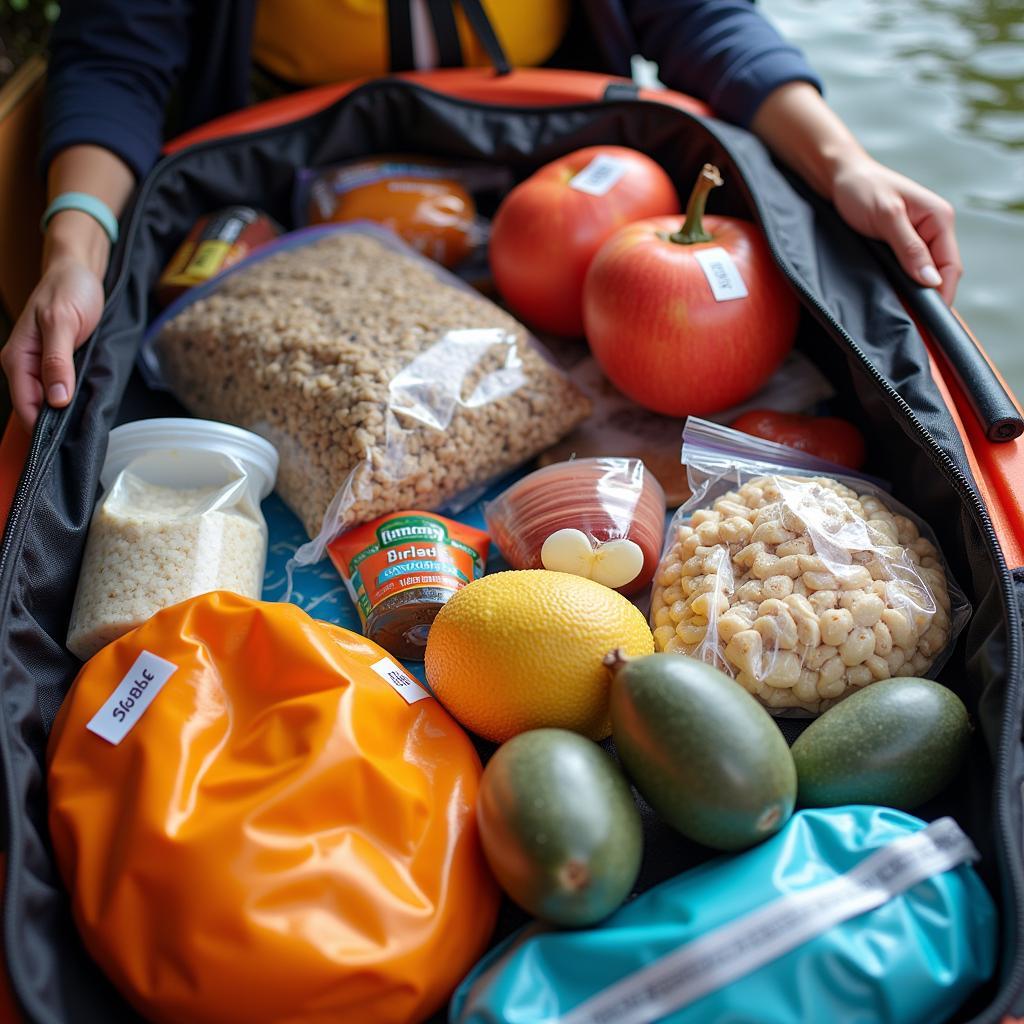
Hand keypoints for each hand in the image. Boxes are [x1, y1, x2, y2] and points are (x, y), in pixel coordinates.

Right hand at [1, 255, 104, 428]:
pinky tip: (82, 409)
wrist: (77, 271)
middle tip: (79, 439)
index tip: (61, 444)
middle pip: (33, 408)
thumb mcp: (63, 323)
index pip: (24, 405)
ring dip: (62, 414)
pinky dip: (69, 401)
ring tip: (82, 427)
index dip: (41, 427)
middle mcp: (23, 364)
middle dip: (53, 425)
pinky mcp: (55, 363)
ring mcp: (39, 365)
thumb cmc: (68, 291)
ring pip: (47, 401)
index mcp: (17, 357)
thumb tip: (56, 397)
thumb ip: (58, 361)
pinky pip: (58, 390)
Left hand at [751, 83, 961, 304]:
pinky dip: (905, 285)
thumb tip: (931, 280)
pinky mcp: (903, 243)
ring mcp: (920, 237)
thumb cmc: (862, 189)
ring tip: (902, 314)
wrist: (840, 177)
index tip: (928, 320)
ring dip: (916, 293)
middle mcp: (935, 228)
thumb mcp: (886, 217)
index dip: (942, 294)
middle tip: (911, 323)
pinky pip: (910, 270)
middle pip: (941, 273)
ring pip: (925, 274)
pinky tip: (895, 297)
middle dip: (930, 298)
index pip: (950, 266)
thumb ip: (910, 248)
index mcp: (939, 218)